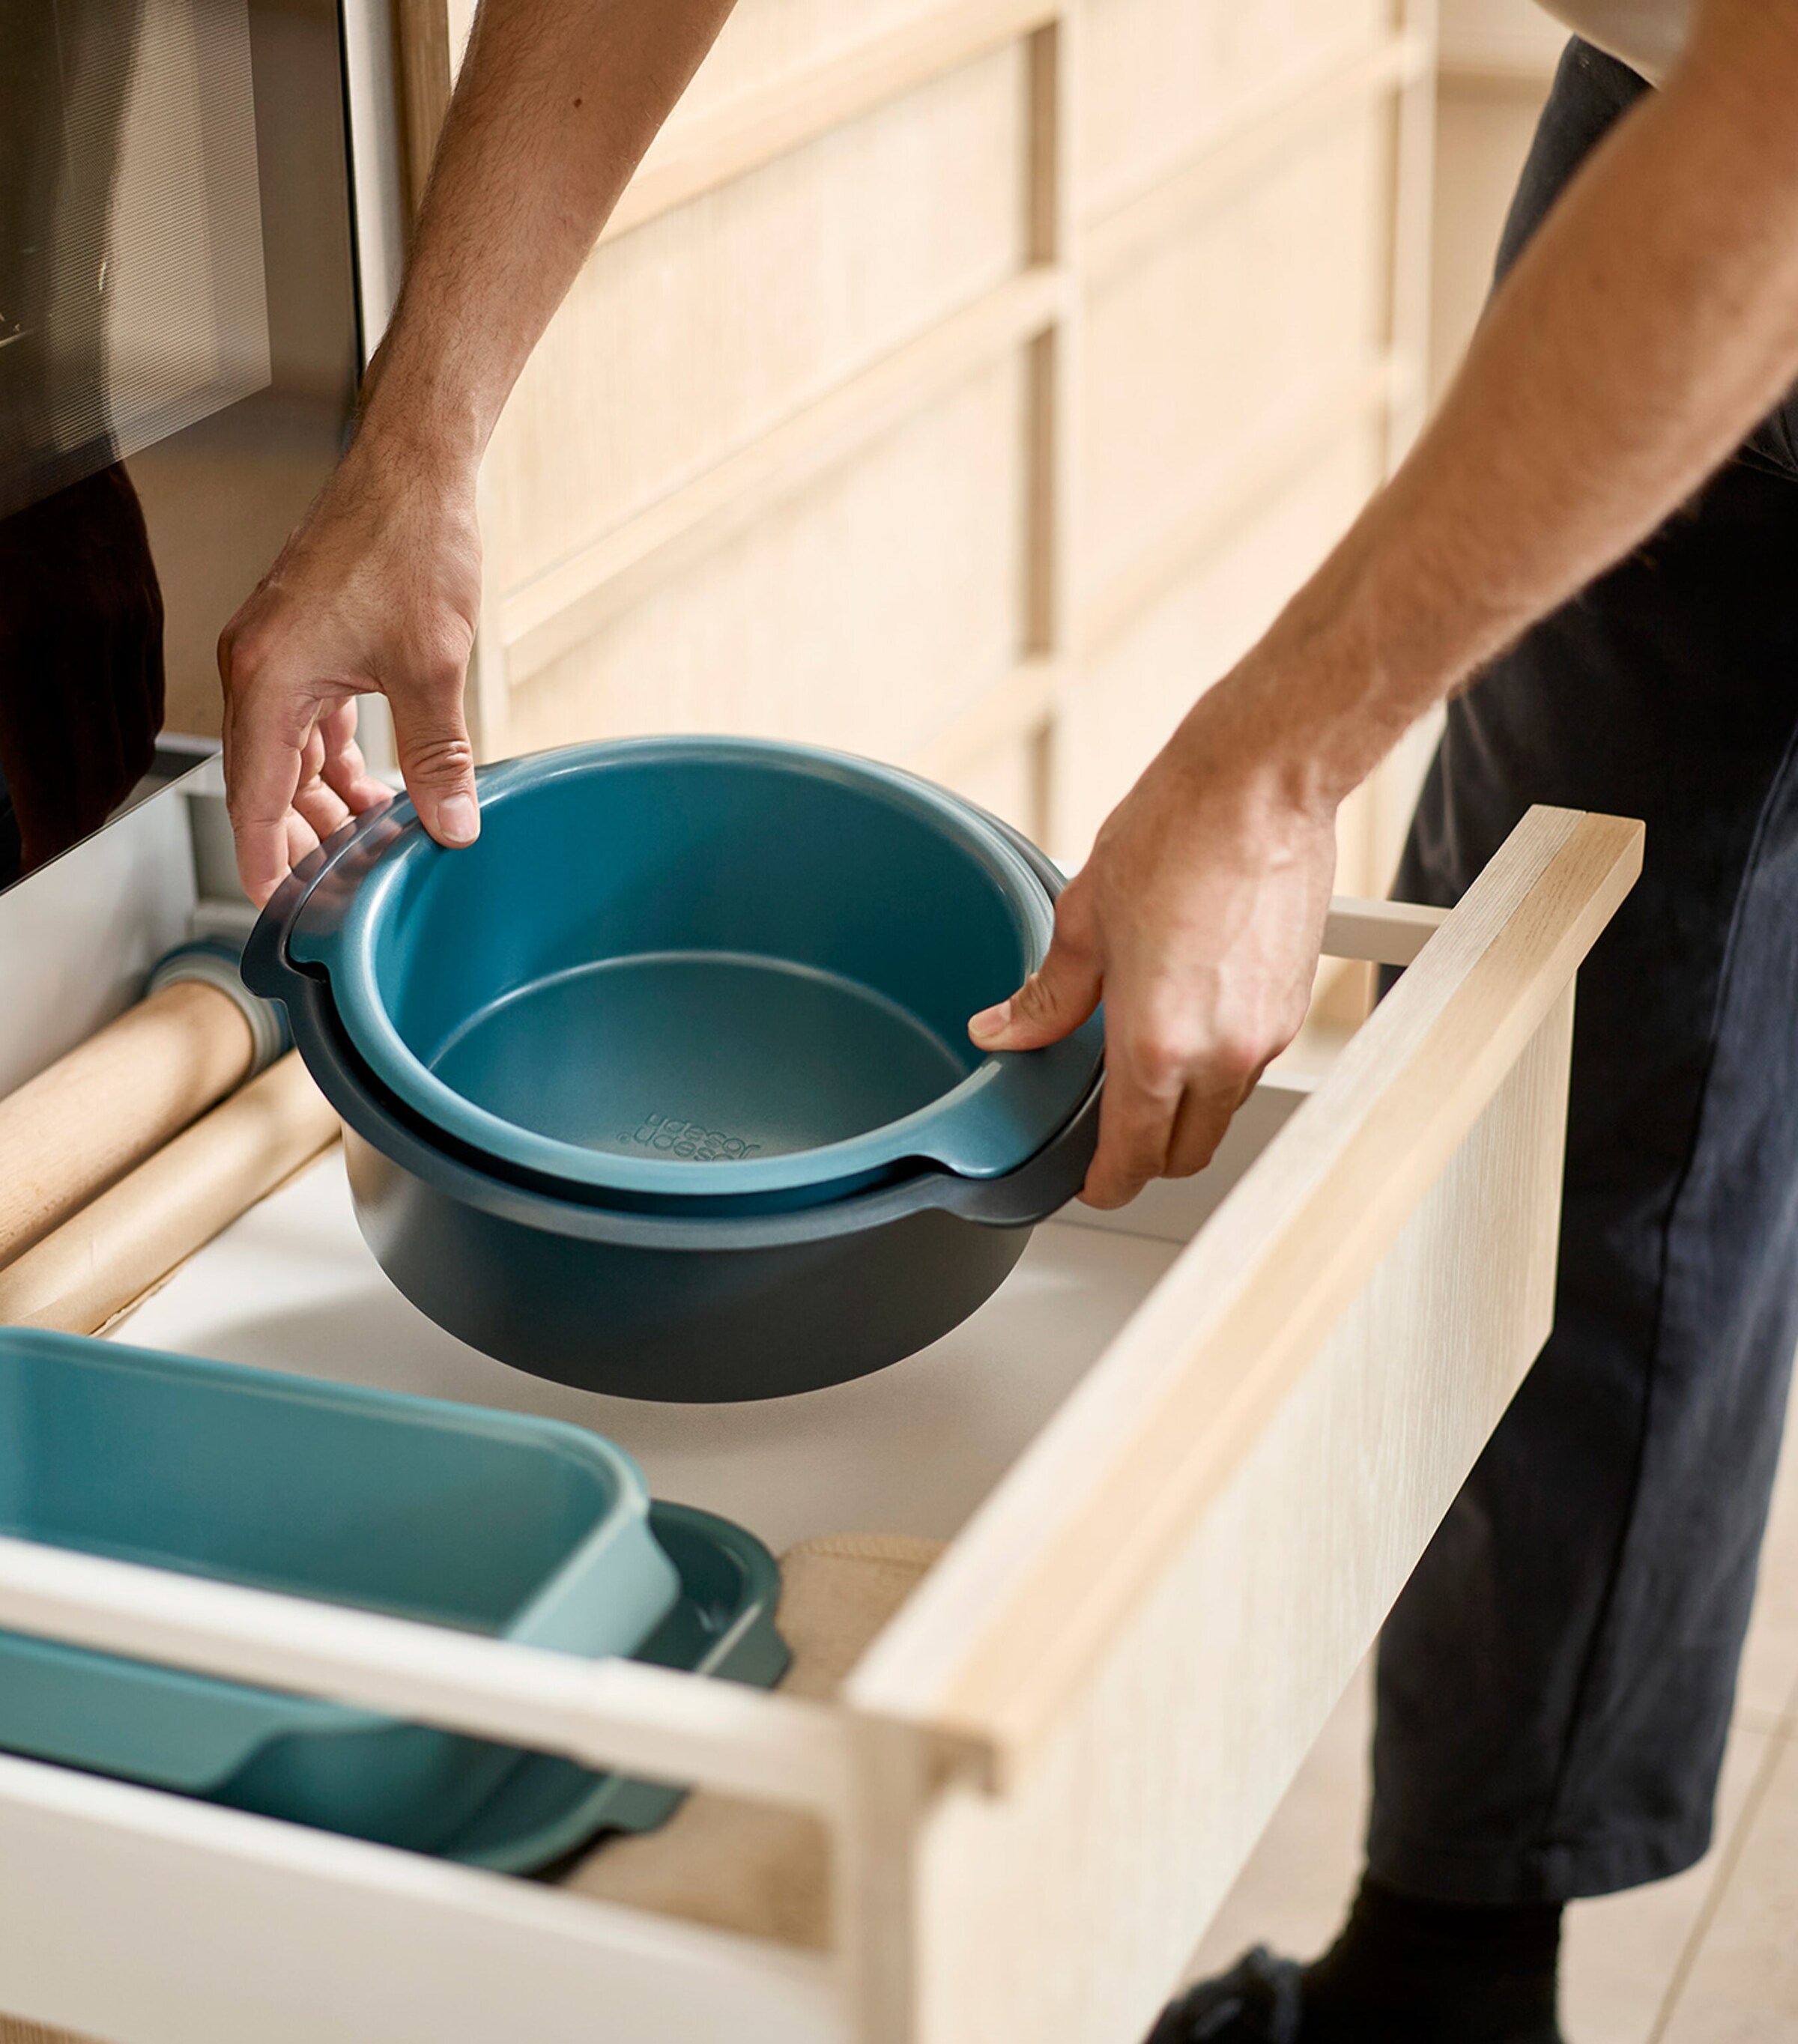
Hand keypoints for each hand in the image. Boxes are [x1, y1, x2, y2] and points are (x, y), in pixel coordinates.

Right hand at [218, 432, 483, 904]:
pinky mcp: (309, 640)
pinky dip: (337, 761)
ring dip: (325, 802)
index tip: (282, 906)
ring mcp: (281, 652)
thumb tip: (451, 826)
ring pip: (290, 754)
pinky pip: (311, 722)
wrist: (416, 468)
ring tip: (369, 847)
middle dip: (302, 838)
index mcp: (269, 678)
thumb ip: (437, 757)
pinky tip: (377, 791)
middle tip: (341, 890)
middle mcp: (260, 666)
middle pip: (265, 781)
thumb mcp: (432, 669)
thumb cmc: (411, 546)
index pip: (253, 795)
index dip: (267, 858)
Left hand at [969, 676, 1337, 1207]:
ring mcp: (1266, 1033)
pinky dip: (1217, 1066)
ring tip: (1145, 1065)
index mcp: (1157, 1043)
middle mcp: (1221, 1053)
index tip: (1089, 1185)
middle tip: (1110, 1136)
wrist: (1260, 784)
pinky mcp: (1294, 1005)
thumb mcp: (1083, 919)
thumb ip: (1047, 997)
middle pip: (1185, 1153)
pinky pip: (1250, 1065)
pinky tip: (1188, 1021)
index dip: (1105, 1185)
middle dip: (1146, 1158)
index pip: (1133, 1157)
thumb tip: (1004, 1032)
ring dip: (1184, 1110)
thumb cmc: (1176, 834)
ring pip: (1221, 1112)